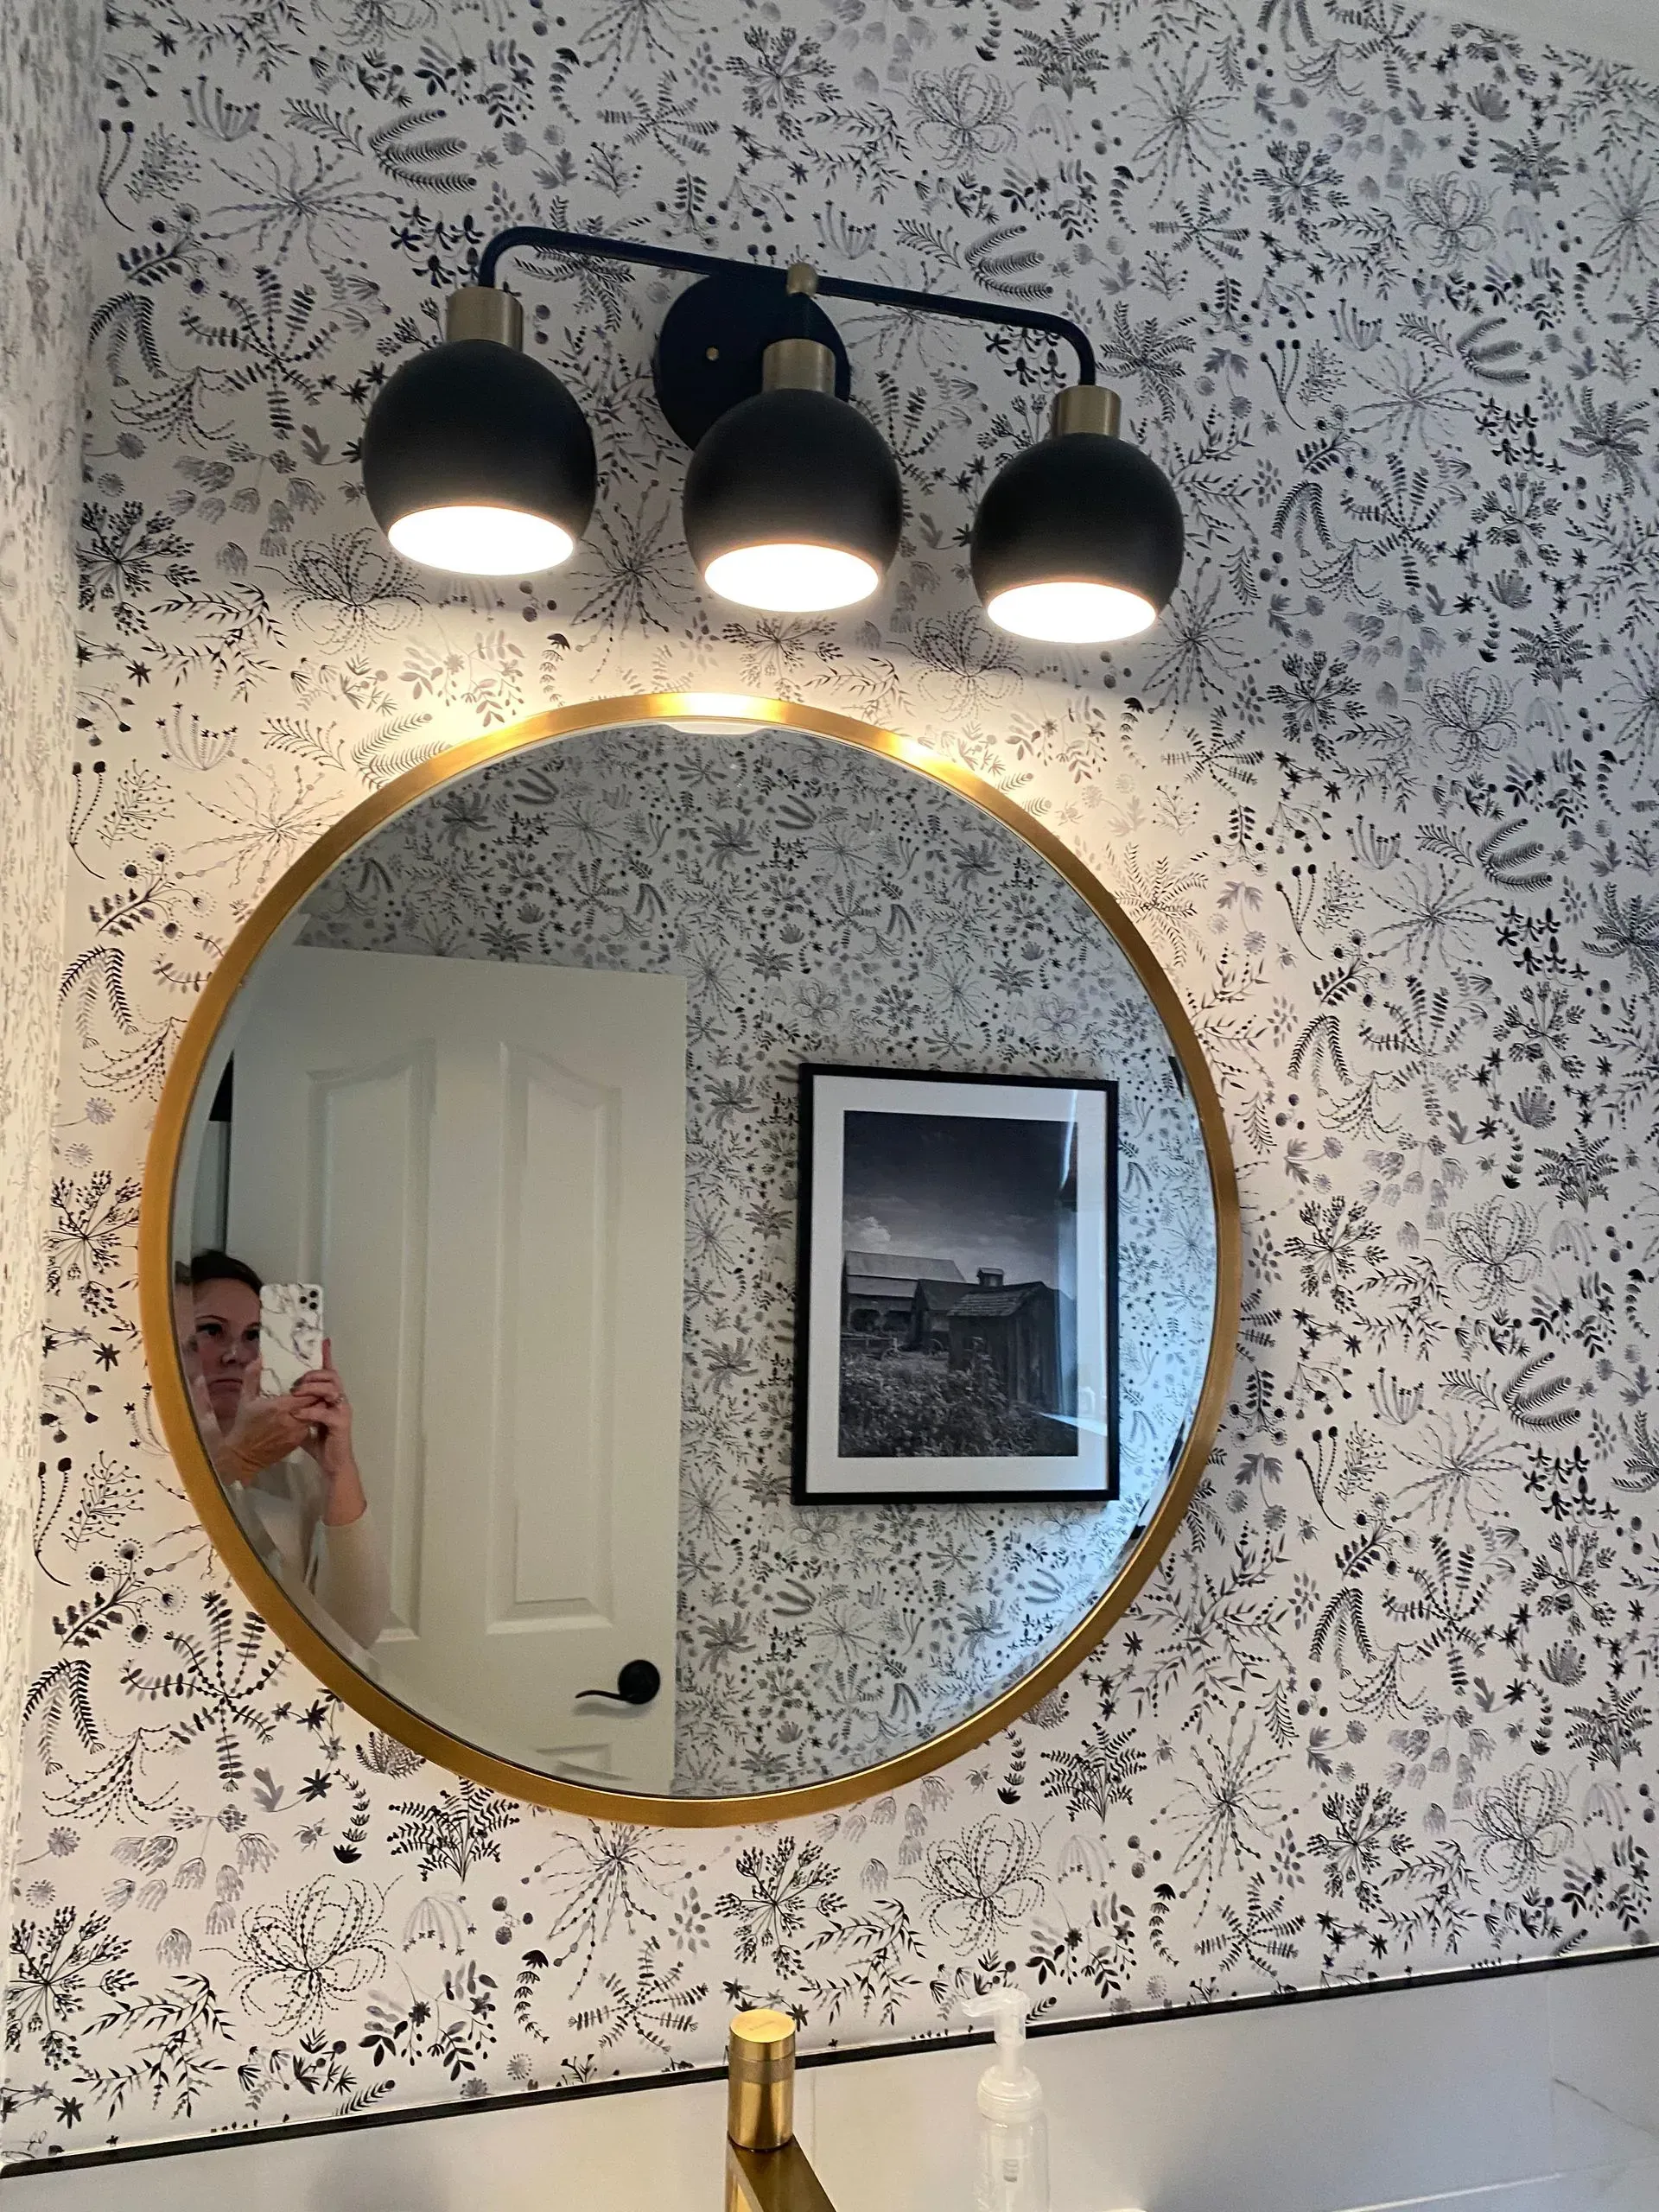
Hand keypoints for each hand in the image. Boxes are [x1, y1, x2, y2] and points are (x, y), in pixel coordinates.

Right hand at [211, 1359, 318, 1483]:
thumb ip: (252, 1377)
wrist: (243, 1456)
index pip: (308, 1393)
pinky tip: (301, 1417)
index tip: (307, 1383)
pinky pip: (308, 1428)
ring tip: (308, 1403)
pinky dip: (307, 1421)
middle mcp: (292, 1420)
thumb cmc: (244, 1425)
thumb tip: (260, 1357)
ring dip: (313, 1409)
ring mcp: (296, 1433)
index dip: (311, 1387)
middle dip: (316, 1397)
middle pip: (316, 1404)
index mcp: (281, 1407)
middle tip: (312, 1391)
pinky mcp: (297, 1443)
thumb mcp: (245, 1399)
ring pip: (314, 1416)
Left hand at [293, 1341, 367, 1527]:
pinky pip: (325, 1412)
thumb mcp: (302, 1419)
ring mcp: (342, 1410)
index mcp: (330, 1396)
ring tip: (295, 1392)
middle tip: (296, 1379)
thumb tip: (278, 1395)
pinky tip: (298, 1414)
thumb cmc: (319, 1442)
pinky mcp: (341, 1423)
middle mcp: (339, 1399)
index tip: (323, 1340)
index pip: (328, 1371)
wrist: (332, 1465)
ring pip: (331, 1388)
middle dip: (313, 1373)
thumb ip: (295, 1406)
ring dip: (312, 1388)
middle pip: (331, 1375)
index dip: (326, 1356)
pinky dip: (310, 1412)